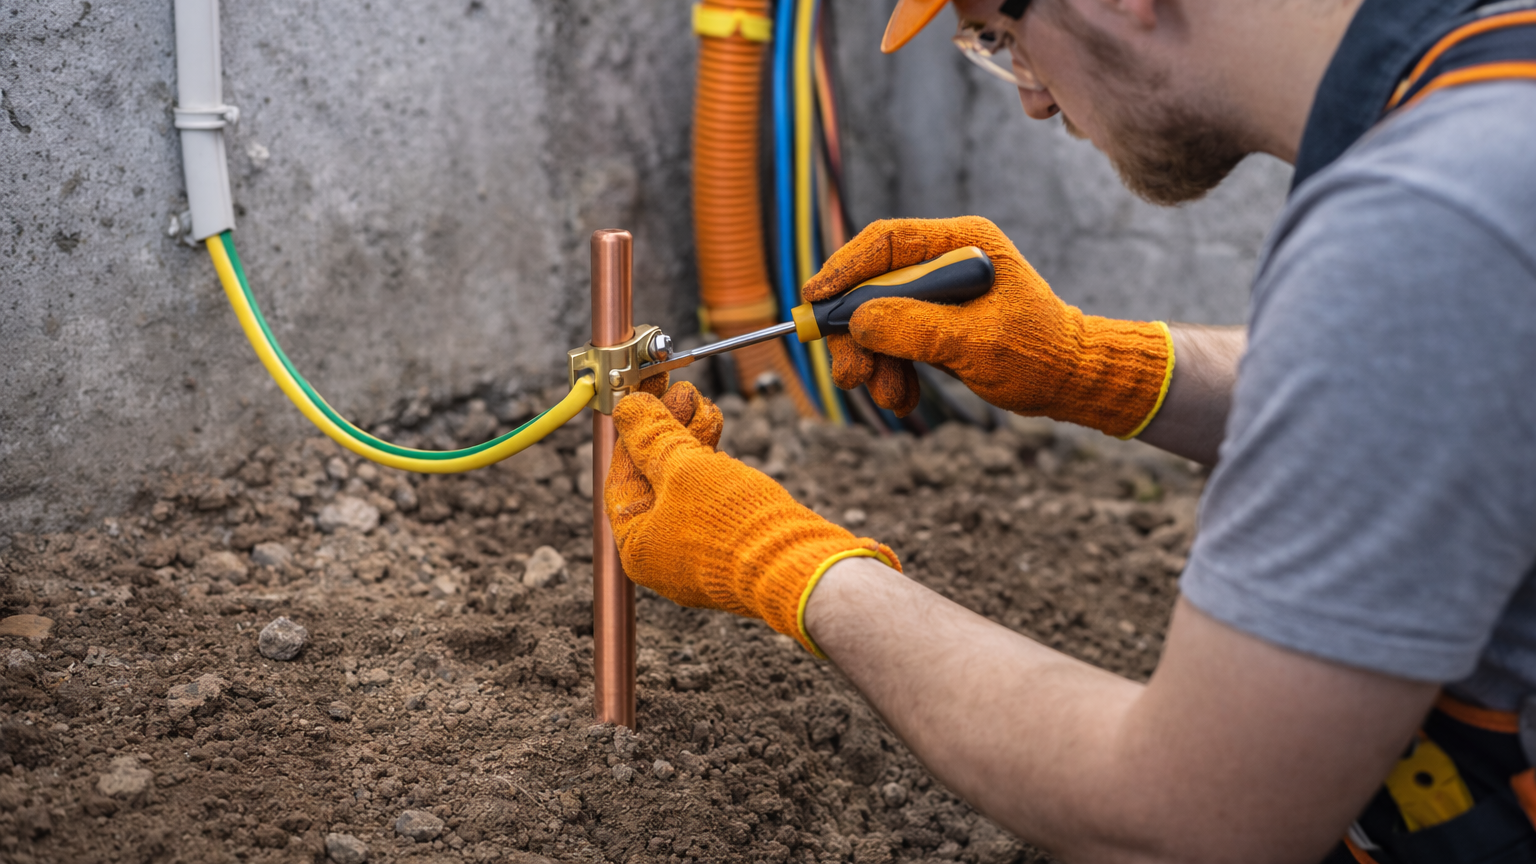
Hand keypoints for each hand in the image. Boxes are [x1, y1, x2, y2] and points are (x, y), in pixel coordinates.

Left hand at [605, 382, 898, 653]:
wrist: (800, 566)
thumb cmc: (735, 527)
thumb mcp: (685, 469)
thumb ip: (653, 436)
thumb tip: (628, 410)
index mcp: (637, 547)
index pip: (622, 479)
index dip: (632, 434)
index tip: (642, 400)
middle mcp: (663, 555)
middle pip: (655, 480)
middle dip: (668, 431)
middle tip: (680, 392)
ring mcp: (698, 551)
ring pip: (686, 484)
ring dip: (692, 440)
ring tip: (706, 406)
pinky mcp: (731, 542)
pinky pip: (711, 496)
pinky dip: (712, 463)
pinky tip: (719, 434)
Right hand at [802, 216, 1173, 437]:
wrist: (1075, 381)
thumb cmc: (1040, 354)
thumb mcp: (975, 344)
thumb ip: (915, 328)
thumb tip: (856, 321)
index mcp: (964, 242)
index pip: (886, 243)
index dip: (844, 271)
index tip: (815, 301)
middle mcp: (947, 260)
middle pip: (874, 286)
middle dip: (856, 335)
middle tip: (850, 376)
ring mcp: (941, 293)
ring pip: (879, 319)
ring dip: (874, 362)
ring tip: (888, 397)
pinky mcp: (938, 323)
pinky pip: (896, 341)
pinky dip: (892, 371)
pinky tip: (901, 398)